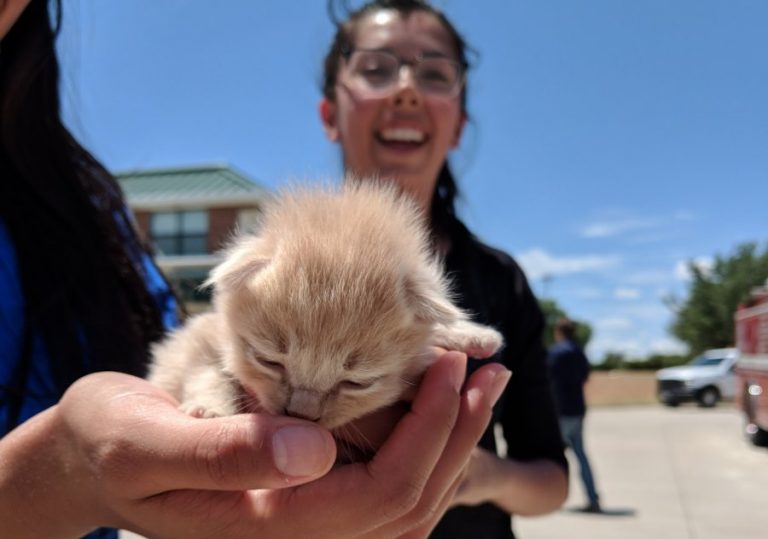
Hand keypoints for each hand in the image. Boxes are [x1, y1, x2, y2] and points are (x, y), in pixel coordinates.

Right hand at [0, 351, 510, 538]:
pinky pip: (380, 492)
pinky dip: (419, 451)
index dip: (428, 432)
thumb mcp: (145, 440)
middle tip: (488, 369)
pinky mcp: (301, 503)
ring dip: (449, 443)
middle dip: (457, 434)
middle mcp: (295, 536)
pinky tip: (432, 411)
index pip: (379, 494)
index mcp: (266, 526)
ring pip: (404, 504)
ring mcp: (302, 525)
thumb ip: (225, 452)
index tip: (453, 366)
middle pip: (407, 503)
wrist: (92, 458)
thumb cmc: (111, 442)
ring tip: (476, 384)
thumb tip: (313, 451)